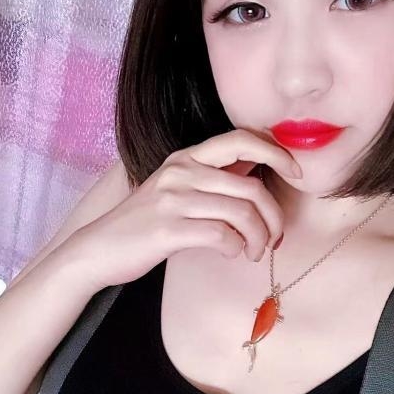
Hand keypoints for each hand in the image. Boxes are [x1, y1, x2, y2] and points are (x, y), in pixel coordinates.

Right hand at [73, 128, 301, 289]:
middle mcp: (181, 172)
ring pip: (242, 213)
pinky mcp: (168, 229)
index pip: (242, 139)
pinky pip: (222, 235)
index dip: (276, 152)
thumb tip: (257, 168)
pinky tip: (231, 253)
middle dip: (274, 218)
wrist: (98, 250)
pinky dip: (236, 248)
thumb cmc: (145, 223)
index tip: (296, 173)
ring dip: (258, 239)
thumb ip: (213, 178)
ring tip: (253, 251)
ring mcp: (173, 200)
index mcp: (187, 158)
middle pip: (252, 187)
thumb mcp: (177, 189)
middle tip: (274, 238)